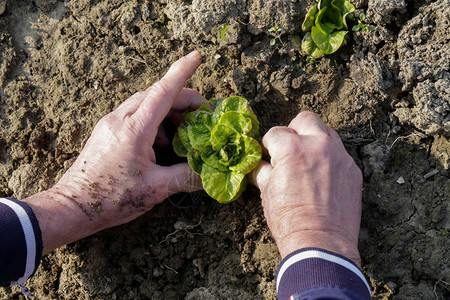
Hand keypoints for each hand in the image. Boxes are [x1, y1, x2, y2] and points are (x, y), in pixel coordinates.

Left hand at [25, 51, 204, 253]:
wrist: (71, 206)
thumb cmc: (110, 198)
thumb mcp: (155, 189)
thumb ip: (186, 178)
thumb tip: (210, 174)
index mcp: (134, 129)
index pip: (163, 91)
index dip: (182, 72)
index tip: (197, 56)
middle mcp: (120, 119)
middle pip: (157, 95)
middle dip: (183, 100)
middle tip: (204, 115)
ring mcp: (111, 123)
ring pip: (146, 104)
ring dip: (169, 112)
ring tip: (185, 133)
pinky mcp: (107, 131)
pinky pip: (136, 116)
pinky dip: (155, 122)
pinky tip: (162, 144)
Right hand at [251, 112, 362, 265]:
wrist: (321, 244)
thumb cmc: (289, 219)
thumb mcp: (267, 192)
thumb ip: (262, 170)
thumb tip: (259, 164)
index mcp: (292, 148)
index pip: (275, 133)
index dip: (268, 146)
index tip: (268, 158)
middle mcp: (318, 145)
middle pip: (305, 119)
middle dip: (293, 131)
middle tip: (288, 151)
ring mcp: (340, 156)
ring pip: (326, 132)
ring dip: (313, 141)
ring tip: (307, 162)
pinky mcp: (353, 170)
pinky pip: (339, 153)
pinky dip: (328, 158)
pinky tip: (322, 178)